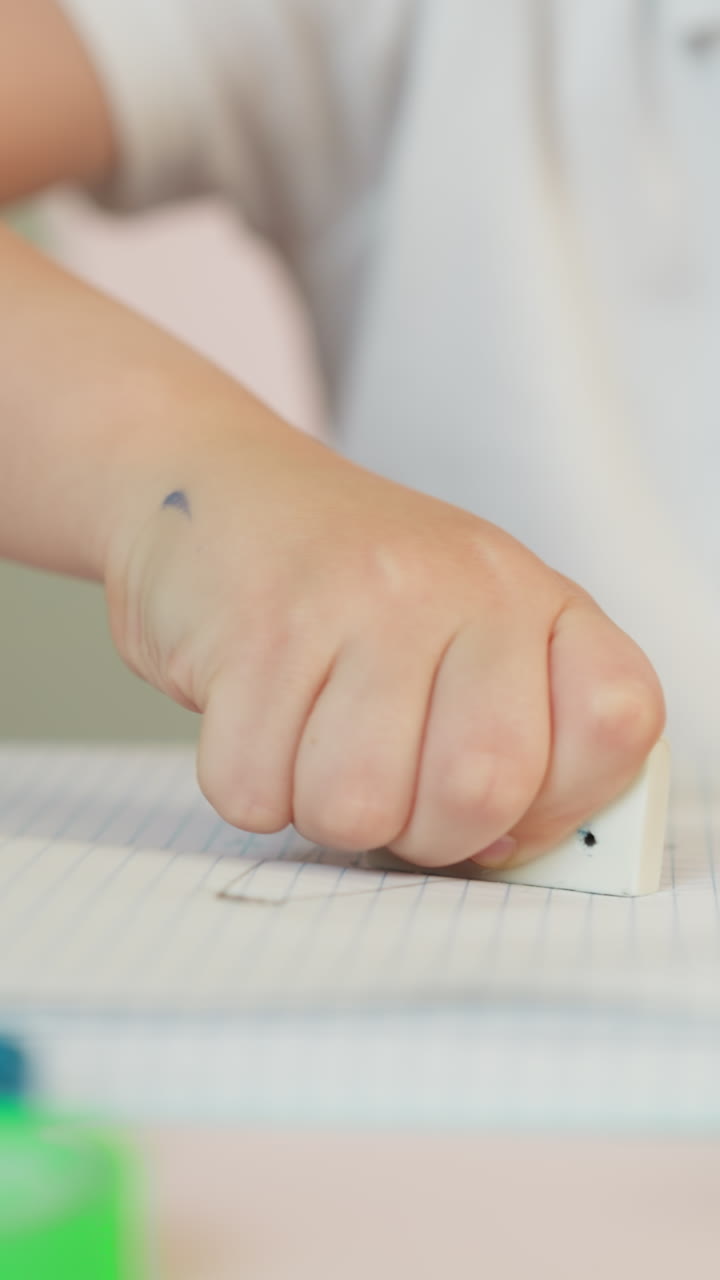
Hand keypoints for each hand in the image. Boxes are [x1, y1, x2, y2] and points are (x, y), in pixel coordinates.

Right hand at [107, 405, 663, 869]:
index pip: (616, 723)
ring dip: (323, 809)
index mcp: (538, 599)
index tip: (503, 790)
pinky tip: (259, 717)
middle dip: (422, 831)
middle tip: (392, 780)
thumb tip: (499, 849)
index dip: (560, 797)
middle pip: (479, 792)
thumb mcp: (470, 639)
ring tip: (316, 740)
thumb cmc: (355, 596)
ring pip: (355, 809)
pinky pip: (253, 789)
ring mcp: (360, 598)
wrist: (219, 492)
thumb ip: (519, 744)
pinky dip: (248, 783)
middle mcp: (464, 585)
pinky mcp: (257, 627)